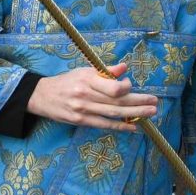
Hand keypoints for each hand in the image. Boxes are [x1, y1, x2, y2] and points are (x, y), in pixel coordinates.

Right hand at [27, 61, 156, 130]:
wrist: (41, 96)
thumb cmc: (66, 82)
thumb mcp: (83, 71)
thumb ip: (105, 71)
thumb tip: (124, 68)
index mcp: (87, 80)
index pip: (113, 88)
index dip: (126, 88)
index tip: (129, 86)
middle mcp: (85, 95)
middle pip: (117, 102)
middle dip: (139, 102)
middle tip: (154, 103)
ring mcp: (82, 110)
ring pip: (113, 114)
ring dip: (134, 114)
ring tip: (150, 113)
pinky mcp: (80, 121)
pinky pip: (103, 124)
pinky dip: (120, 126)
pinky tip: (133, 126)